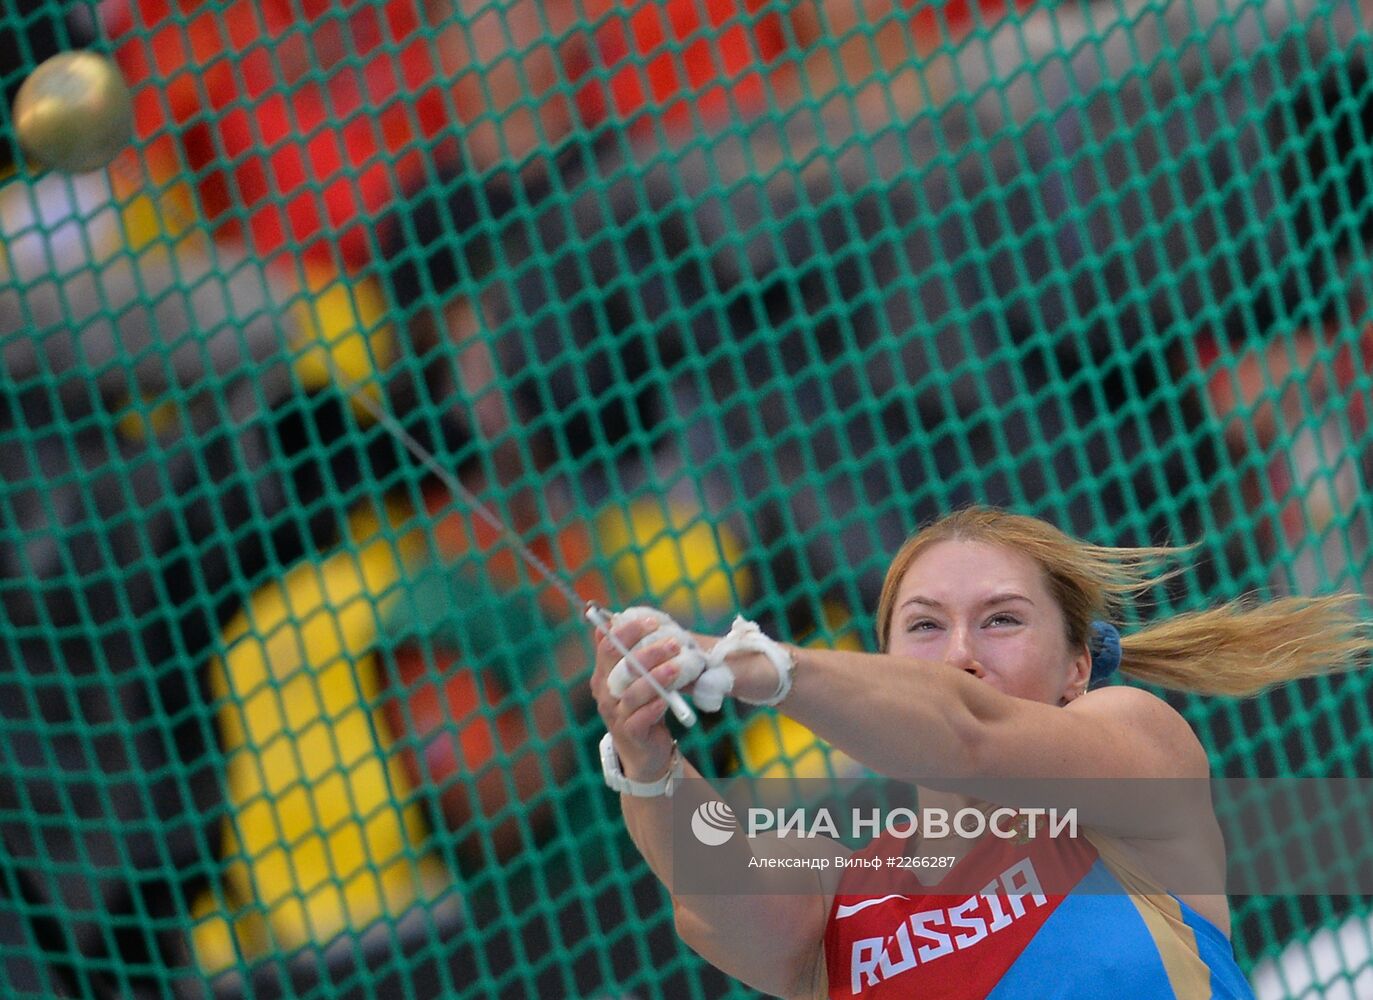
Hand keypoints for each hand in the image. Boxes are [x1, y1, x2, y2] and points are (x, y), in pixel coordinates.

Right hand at [590, 609, 699, 780]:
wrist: (644, 750)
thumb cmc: (641, 706)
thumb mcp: (634, 678)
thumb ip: (626, 653)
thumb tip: (613, 618)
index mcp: (604, 674)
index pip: (608, 645)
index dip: (628, 631)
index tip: (654, 622)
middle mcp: (605, 693)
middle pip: (620, 666)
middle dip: (647, 652)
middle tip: (674, 642)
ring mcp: (616, 714)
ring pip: (632, 693)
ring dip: (656, 678)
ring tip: (677, 668)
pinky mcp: (629, 734)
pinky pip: (639, 719)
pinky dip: (653, 707)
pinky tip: (667, 699)